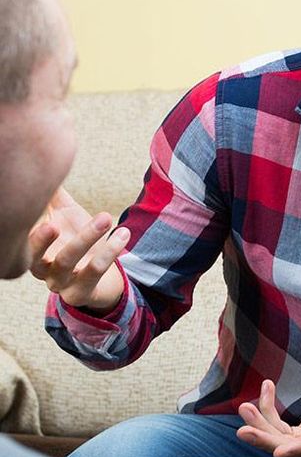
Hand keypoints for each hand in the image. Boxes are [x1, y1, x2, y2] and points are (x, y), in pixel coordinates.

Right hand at [28, 187, 127, 311]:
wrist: (102, 273)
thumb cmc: (78, 239)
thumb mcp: (65, 215)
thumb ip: (53, 195)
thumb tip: (47, 164)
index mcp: (32, 247)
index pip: (21, 239)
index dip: (24, 226)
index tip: (33, 208)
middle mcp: (40, 267)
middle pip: (34, 255)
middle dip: (41, 240)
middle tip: (53, 223)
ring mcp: (59, 283)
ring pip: (67, 261)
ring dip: (87, 238)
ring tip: (106, 217)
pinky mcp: (81, 293)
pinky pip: (94, 272)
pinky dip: (110, 252)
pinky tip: (122, 234)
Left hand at [237, 358, 300, 456]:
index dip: (299, 449)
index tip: (278, 452)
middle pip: (289, 447)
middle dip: (265, 439)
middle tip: (243, 430)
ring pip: (277, 439)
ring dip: (259, 424)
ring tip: (243, 408)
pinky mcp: (298, 434)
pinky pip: (277, 426)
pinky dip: (267, 409)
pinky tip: (266, 387)